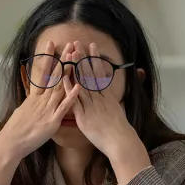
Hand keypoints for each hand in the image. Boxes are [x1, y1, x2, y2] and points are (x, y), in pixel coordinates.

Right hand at [0, 40, 80, 160]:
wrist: (11, 143)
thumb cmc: (16, 130)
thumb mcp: (23, 111)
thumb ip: (31, 102)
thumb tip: (33, 96)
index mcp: (34, 97)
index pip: (42, 72)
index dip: (47, 57)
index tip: (51, 43)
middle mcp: (41, 100)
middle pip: (54, 76)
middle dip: (62, 60)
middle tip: (69, 44)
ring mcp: (47, 109)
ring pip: (60, 87)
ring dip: (69, 72)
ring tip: (76, 58)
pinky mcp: (52, 121)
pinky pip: (63, 108)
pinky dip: (71, 97)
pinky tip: (78, 86)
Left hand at [62, 41, 139, 159]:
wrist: (120, 142)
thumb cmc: (119, 130)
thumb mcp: (117, 111)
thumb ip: (111, 101)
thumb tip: (109, 95)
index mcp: (107, 96)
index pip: (100, 73)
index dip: (94, 59)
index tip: (91, 46)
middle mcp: (99, 98)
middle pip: (90, 74)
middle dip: (83, 58)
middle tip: (78, 43)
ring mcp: (91, 106)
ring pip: (82, 84)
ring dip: (76, 68)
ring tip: (71, 53)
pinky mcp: (83, 116)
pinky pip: (75, 101)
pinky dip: (69, 89)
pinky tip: (64, 78)